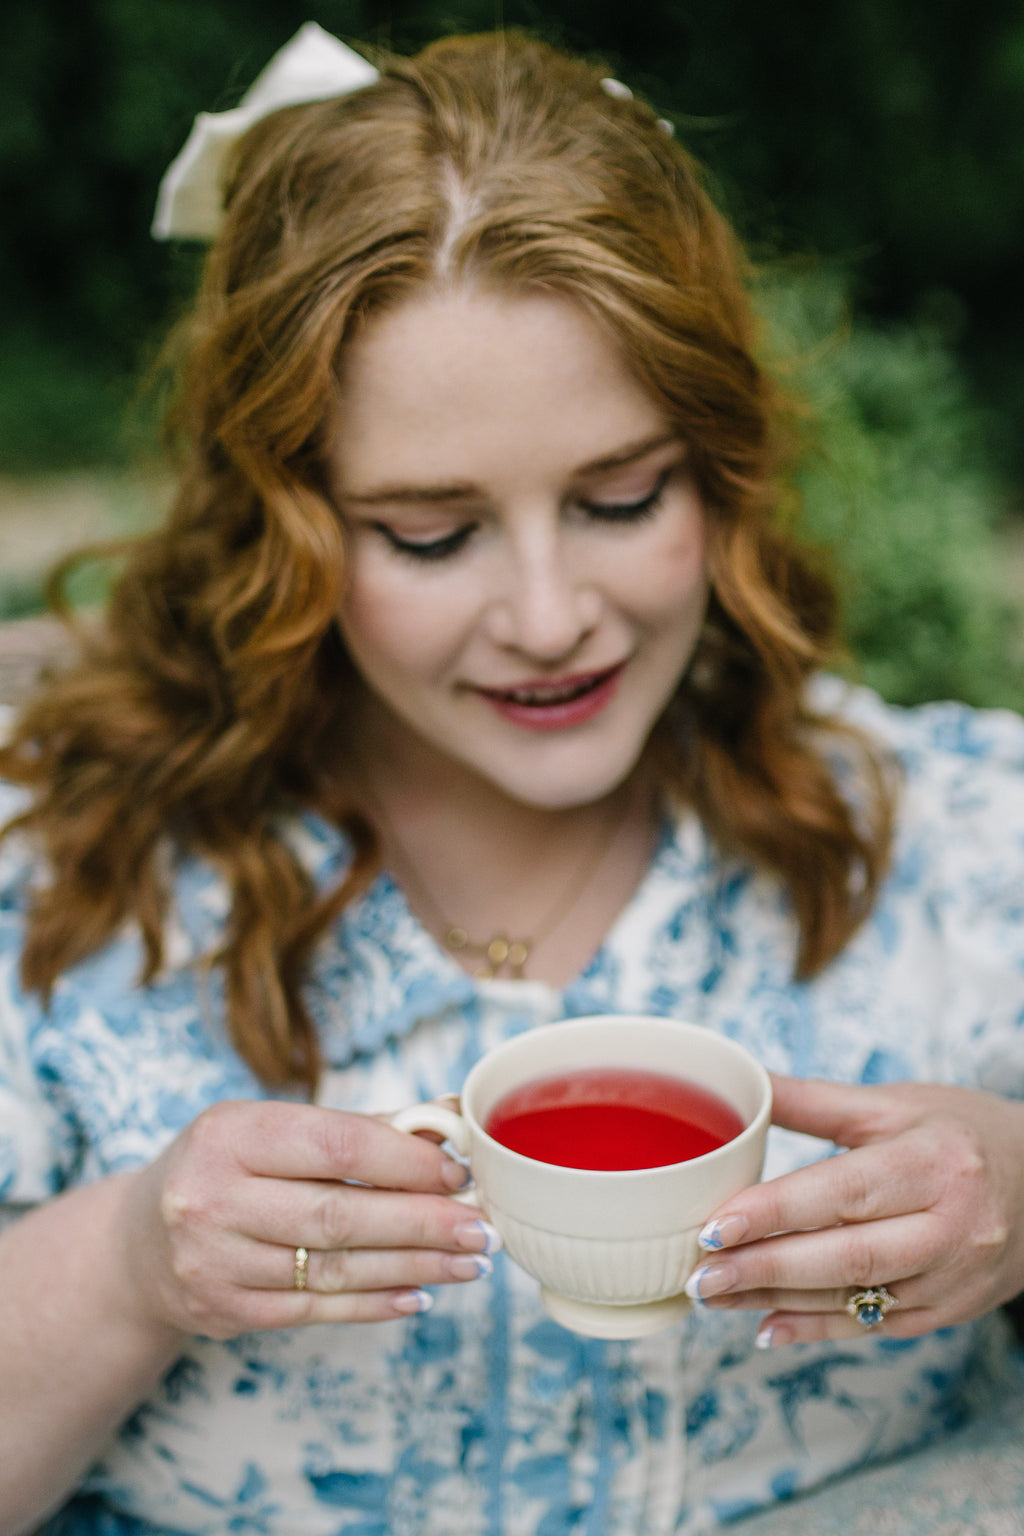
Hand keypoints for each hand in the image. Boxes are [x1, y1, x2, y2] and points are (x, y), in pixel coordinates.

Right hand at [114, 1100, 495, 1339]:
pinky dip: (373, 1303)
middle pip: (340, 1214)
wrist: (139, 1242)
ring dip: (413, 1267)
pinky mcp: (223, 1311)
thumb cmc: (228, 1168)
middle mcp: (213, 1196)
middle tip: (480, 1228)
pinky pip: (315, 1310)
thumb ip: (360, 1127)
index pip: (336, 1145)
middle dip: (423, 1223)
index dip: (405, 1160)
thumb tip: (451, 1117)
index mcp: (232, 1133)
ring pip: (334, 1268)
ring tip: (468, 1264)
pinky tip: (418, 1294)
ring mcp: (214, 1261)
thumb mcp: (274, 1129)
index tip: (459, 1172)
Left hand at [683, 1073, 1023, 1346]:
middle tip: (699, 1273)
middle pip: (847, 1256)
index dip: (776, 1211)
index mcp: (934, 1162)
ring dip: (777, 1301)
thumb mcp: (894, 1104)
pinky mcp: (949, 1311)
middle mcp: (951, 1225)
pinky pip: (874, 1327)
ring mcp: (953, 1277)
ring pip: (855, 1298)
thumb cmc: (961, 1132)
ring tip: (713, 1296)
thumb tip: (741, 1077)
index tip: (715, 1225)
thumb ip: (812, 1100)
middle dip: (765, 1268)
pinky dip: (816, 1329)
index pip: (844, 1191)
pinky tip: (765, 1327)